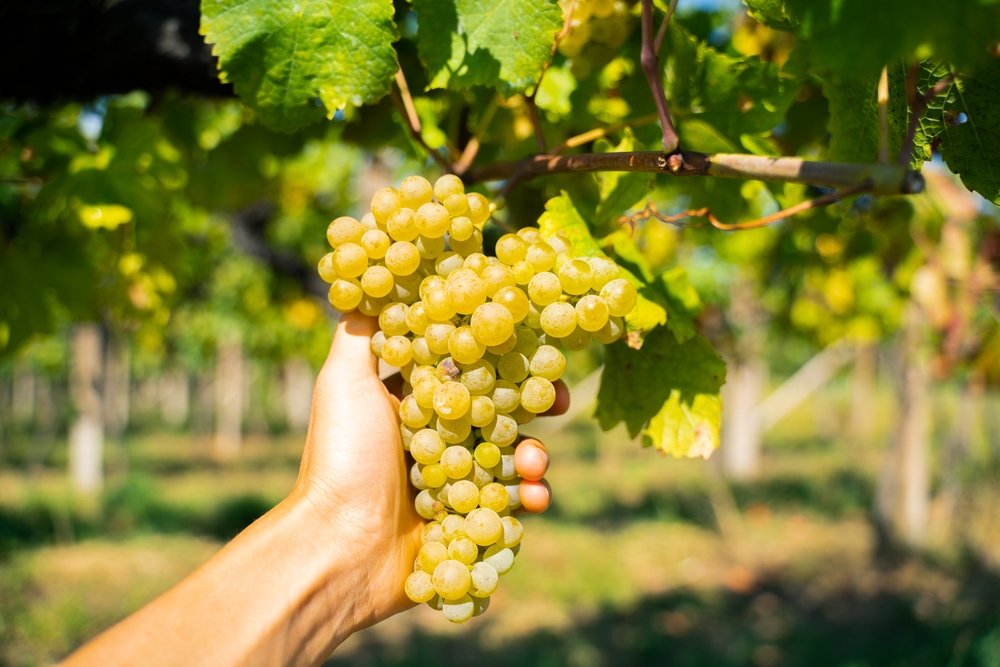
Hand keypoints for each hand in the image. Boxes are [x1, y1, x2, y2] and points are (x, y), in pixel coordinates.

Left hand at [293, 311, 565, 625]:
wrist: (338, 546)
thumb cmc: (341, 457)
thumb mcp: (343, 381)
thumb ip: (362, 332)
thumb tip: (373, 283)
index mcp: (408, 402)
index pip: (466, 368)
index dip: (500, 355)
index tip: (530, 345)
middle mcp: (431, 438)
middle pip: (496, 410)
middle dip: (532, 403)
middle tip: (558, 400)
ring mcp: (449, 483)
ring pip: (507, 458)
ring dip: (532, 455)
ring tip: (534, 463)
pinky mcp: (462, 523)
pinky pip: (507, 506)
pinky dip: (527, 499)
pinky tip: (535, 498)